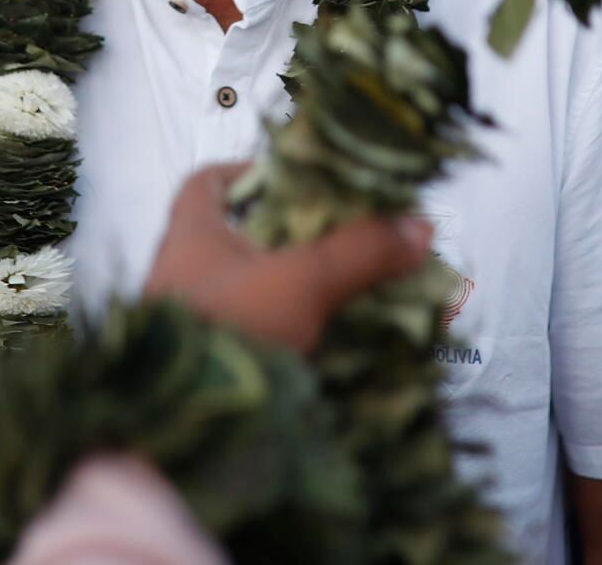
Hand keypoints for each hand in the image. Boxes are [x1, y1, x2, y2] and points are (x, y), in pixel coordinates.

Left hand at [144, 164, 432, 353]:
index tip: (295, 181)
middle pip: (235, 238)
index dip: (248, 171)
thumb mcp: (305, 280)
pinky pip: (249, 338)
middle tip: (339, 240)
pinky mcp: (205, 368)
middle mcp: (181, 276)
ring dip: (290, 291)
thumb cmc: (233, 329)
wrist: (184, 430)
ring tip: (344, 291)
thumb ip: (361, 251)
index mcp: (189, 237)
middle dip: (287, 238)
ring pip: (246, 292)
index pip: (206, 182)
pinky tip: (324, 343)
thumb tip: (420, 227)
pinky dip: (285, 337)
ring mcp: (190, 326)